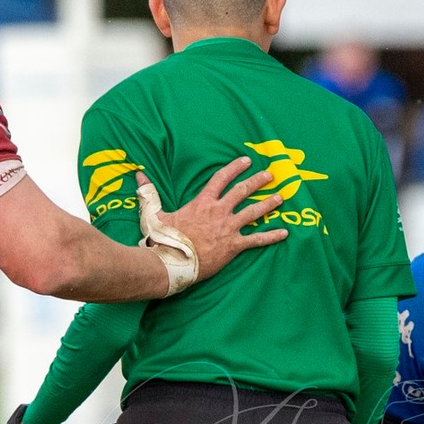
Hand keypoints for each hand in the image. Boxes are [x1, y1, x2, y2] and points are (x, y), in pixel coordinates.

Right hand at [140, 159, 288, 283]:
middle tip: (271, 175)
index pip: (221, 179)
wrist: (171, 263)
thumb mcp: (153, 214)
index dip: (234, 168)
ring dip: (268, 204)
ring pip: (254, 212)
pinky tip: (285, 233)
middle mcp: (218, 212)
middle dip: (258, 181)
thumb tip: (139, 175)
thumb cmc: (162, 240)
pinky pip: (257, 240)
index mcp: (202, 202)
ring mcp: (228, 229)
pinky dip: (271, 236)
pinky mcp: (234, 246)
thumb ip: (149, 193)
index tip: (246, 160)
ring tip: (281, 198)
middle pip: (242, 191)